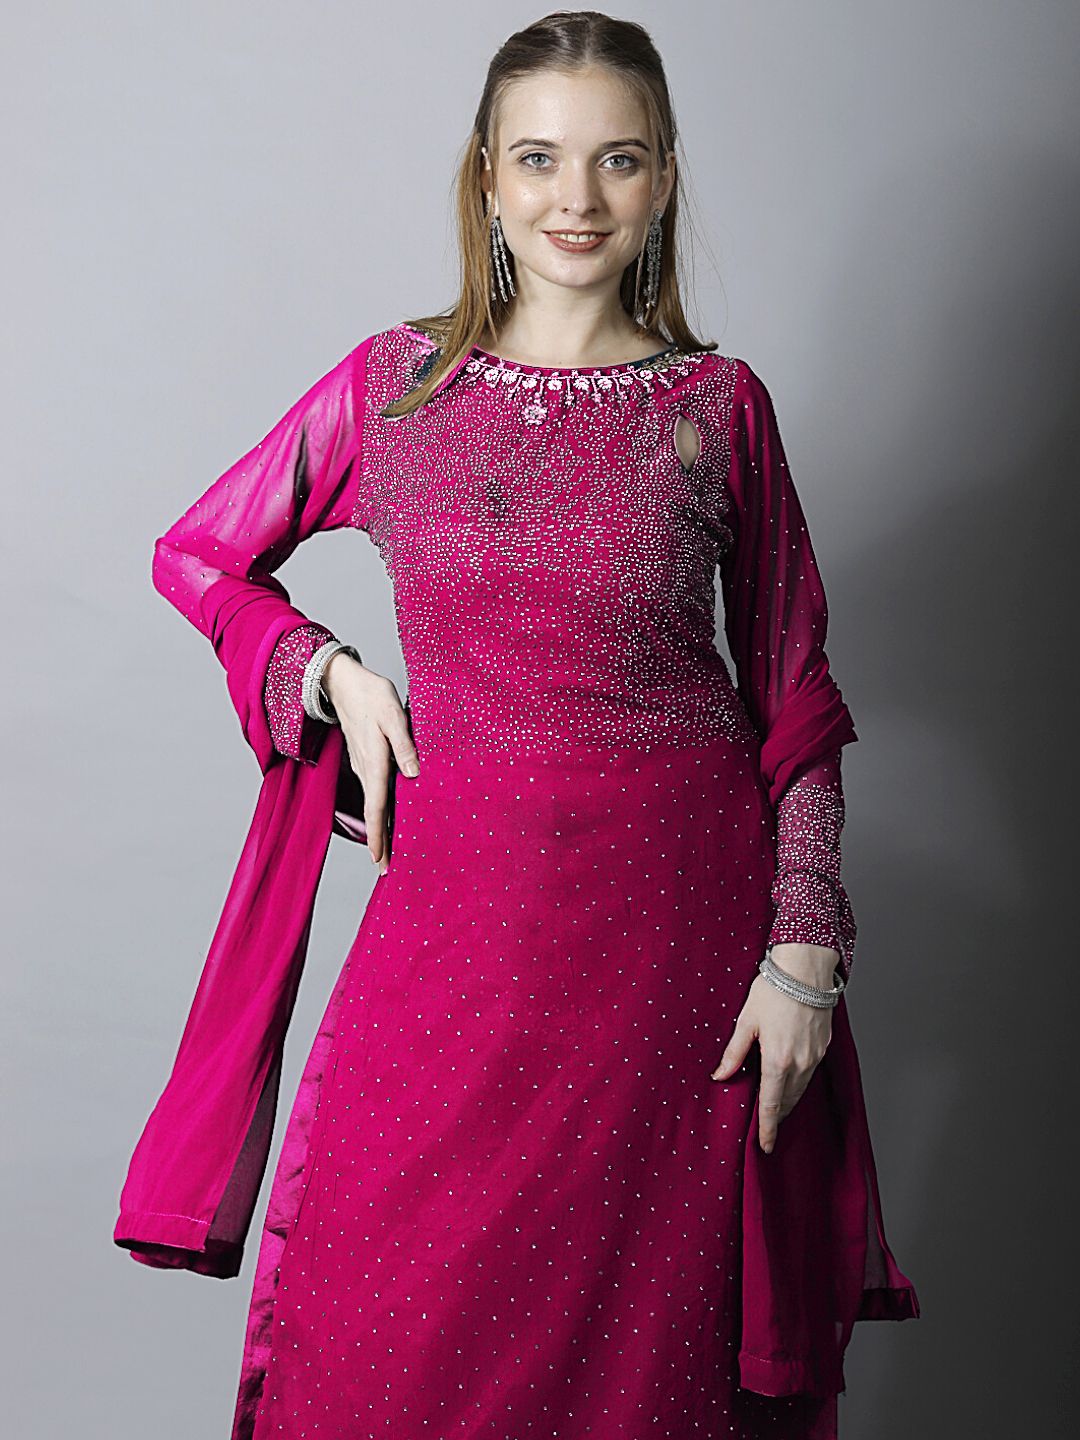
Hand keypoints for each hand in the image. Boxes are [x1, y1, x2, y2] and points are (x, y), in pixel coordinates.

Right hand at [322, 651, 420, 873]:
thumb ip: (405, 744)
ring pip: (373, 803)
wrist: (344, 682)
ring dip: (380, 827)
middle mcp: (366, 769)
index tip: (380, 861)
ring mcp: (362, 765)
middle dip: (379, 842)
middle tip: (386, 869)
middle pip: (374, 813)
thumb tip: (414, 773)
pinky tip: (387, 814)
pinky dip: (379, 808)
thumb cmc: (372, 694)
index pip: (377, 808)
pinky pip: (372, 790)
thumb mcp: (393, 714)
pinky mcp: (363, 758)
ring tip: (388, 849)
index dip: (379, 836)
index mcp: (375, 762)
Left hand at [709, 943, 837, 1152]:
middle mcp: (800, 1063)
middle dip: (777, 1116)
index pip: (771, 1105)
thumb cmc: (773, 990)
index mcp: (778, 1060)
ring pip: (801, 1089)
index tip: (765, 1146)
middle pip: (788, 1101)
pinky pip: (810, 1073)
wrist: (805, 969)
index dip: (767, 1129)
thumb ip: (734, 1052)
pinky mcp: (823, 1046)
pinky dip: (799, 1083)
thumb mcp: (746, 1021)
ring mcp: (815, 1055)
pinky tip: (789, 1080)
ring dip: (788, 1101)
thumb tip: (721, 1075)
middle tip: (765, 1129)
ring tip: (775, 1108)